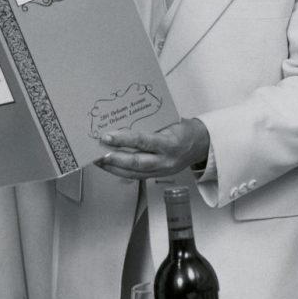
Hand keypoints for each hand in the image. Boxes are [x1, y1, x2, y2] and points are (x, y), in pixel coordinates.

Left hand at [95, 118, 209, 179]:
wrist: (200, 144)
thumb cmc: (183, 130)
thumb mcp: (169, 122)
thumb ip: (149, 125)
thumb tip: (123, 123)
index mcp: (170, 143)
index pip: (143, 141)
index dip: (123, 139)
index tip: (107, 136)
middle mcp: (166, 160)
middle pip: (136, 163)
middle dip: (114, 158)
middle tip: (97, 153)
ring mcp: (162, 170)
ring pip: (134, 173)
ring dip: (114, 168)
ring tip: (98, 160)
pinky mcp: (158, 176)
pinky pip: (136, 176)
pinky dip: (120, 172)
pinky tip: (110, 166)